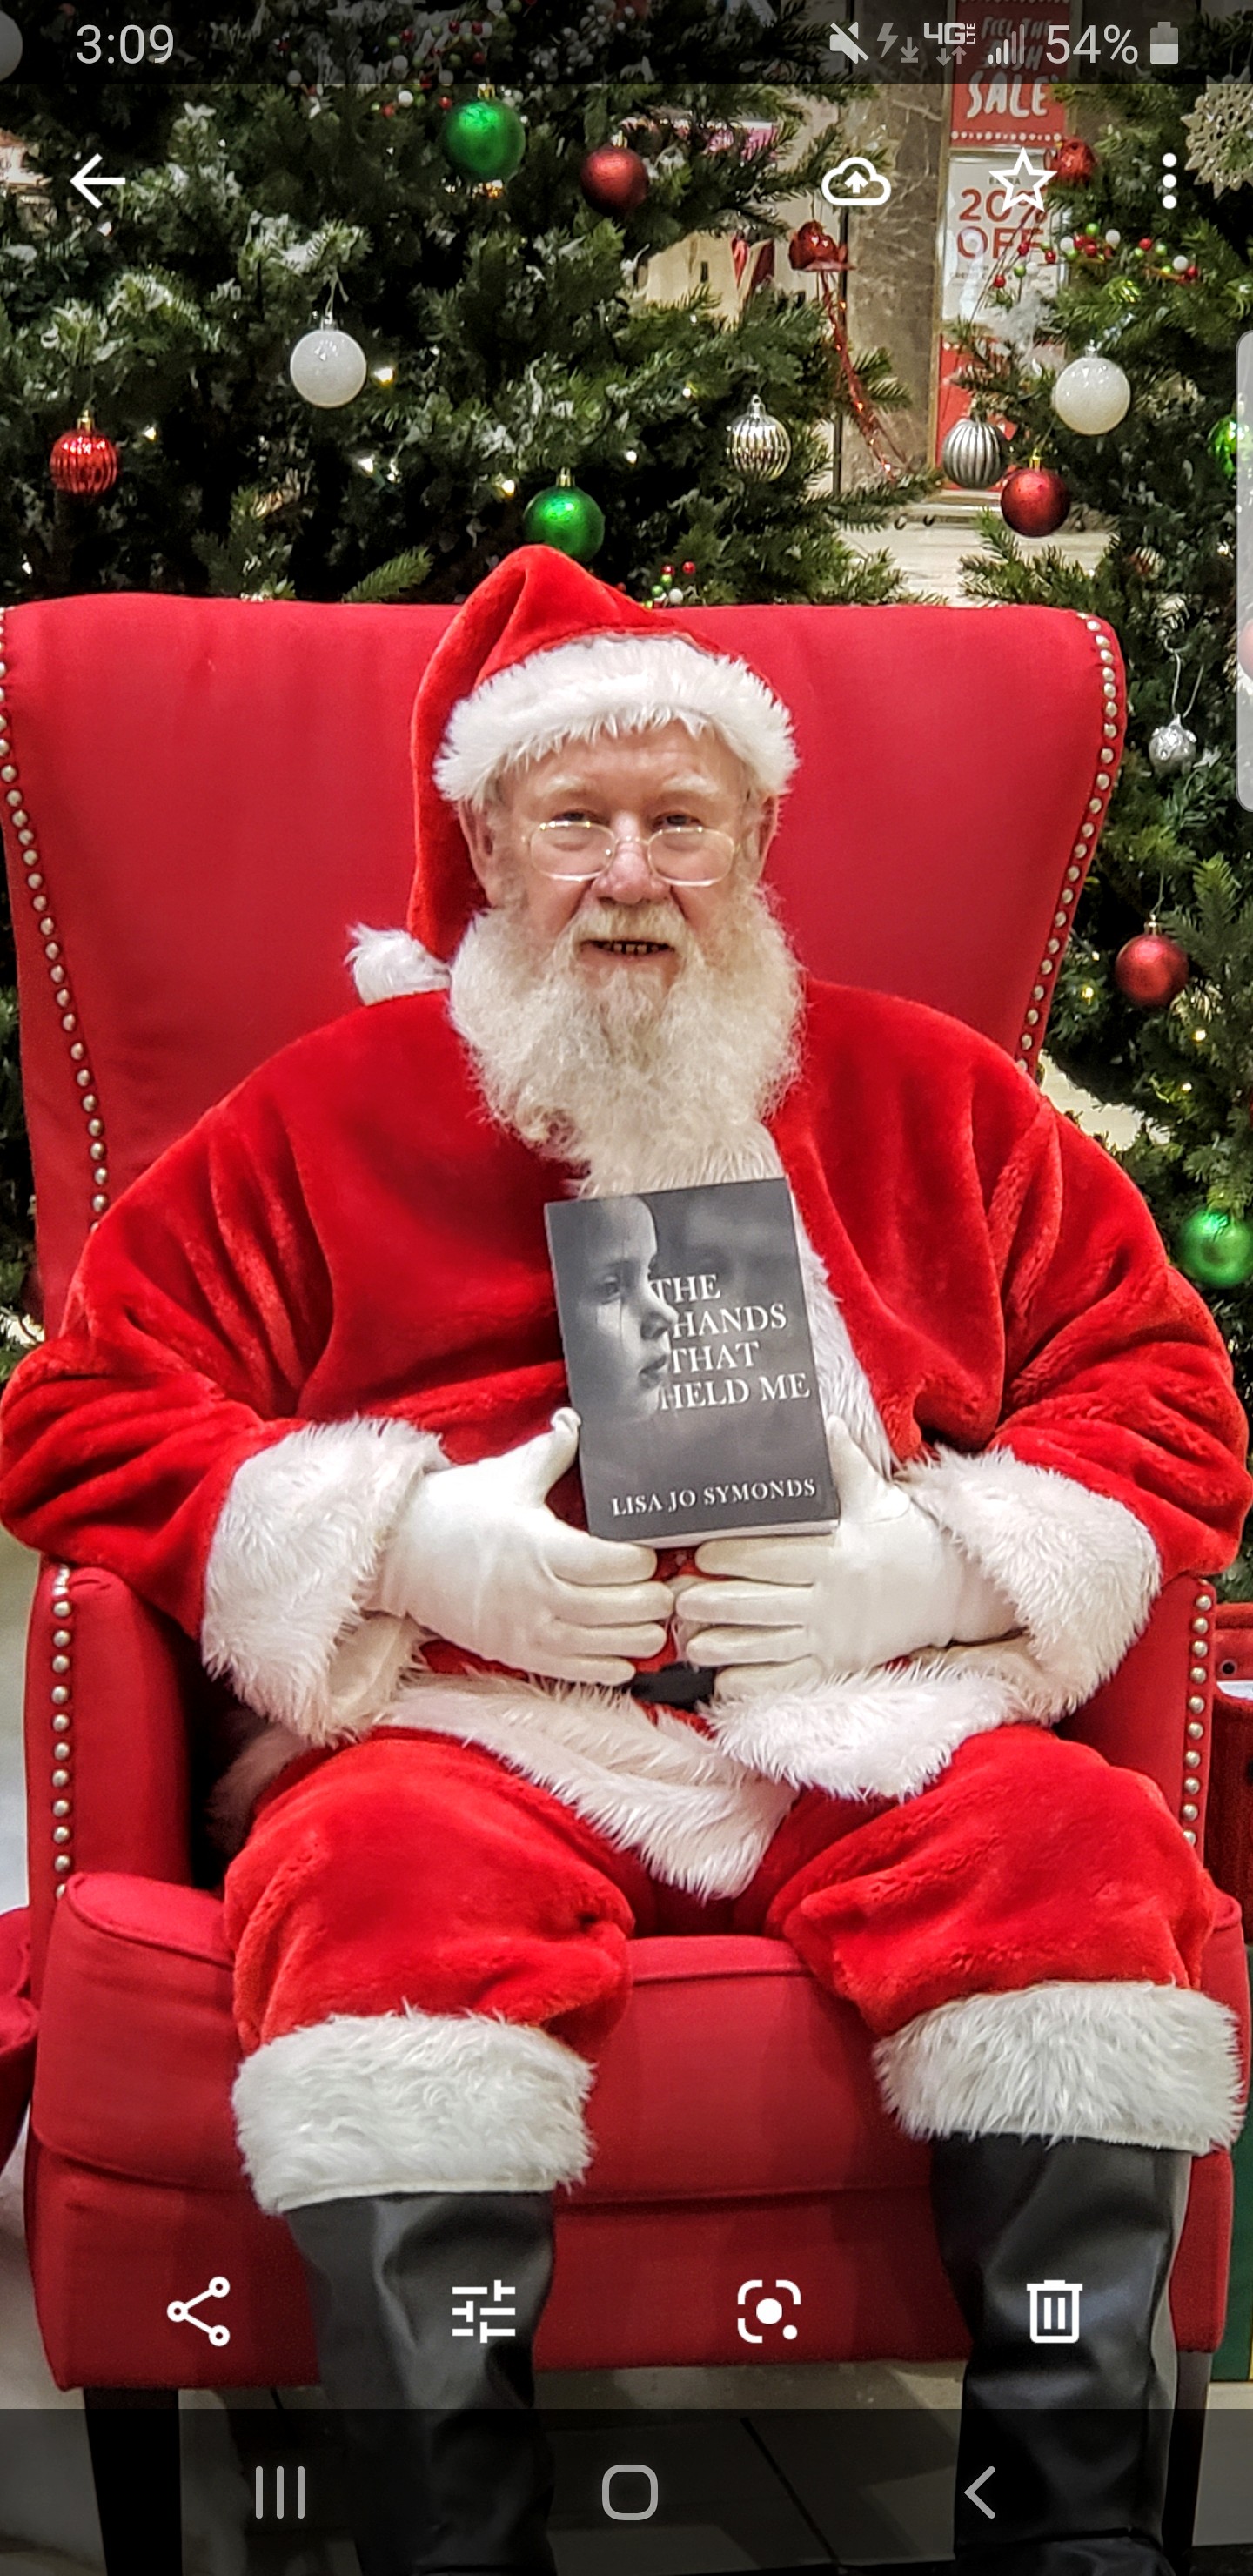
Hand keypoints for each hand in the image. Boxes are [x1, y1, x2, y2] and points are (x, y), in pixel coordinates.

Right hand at [372, 1408, 672, 1685]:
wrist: (398, 1554)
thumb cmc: (454, 1510)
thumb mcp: (508, 1474)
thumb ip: (553, 1451)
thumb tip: (578, 1420)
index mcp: (541, 1547)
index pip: (616, 1564)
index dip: (645, 1561)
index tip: (654, 1551)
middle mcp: (538, 1594)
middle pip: (620, 1608)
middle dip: (653, 1599)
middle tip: (668, 1587)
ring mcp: (526, 1631)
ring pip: (605, 1646)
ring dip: (639, 1637)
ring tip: (655, 1622)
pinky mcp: (515, 1654)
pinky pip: (575, 1673)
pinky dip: (608, 1669)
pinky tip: (626, 1659)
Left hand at [675, 1423, 1015, 1694]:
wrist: (947, 1592)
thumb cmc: (903, 1539)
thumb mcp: (878, 1497)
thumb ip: (844, 1463)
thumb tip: (824, 1421)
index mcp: (836, 1555)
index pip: (775, 1557)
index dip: (734, 1556)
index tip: (701, 1553)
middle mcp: (830, 1600)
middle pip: (762, 1604)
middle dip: (715, 1602)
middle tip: (676, 1599)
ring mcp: (832, 1639)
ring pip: (769, 1646)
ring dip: (725, 1646)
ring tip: (689, 1641)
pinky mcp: (836, 1668)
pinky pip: (789, 1681)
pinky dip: (755, 1683)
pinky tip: (722, 1679)